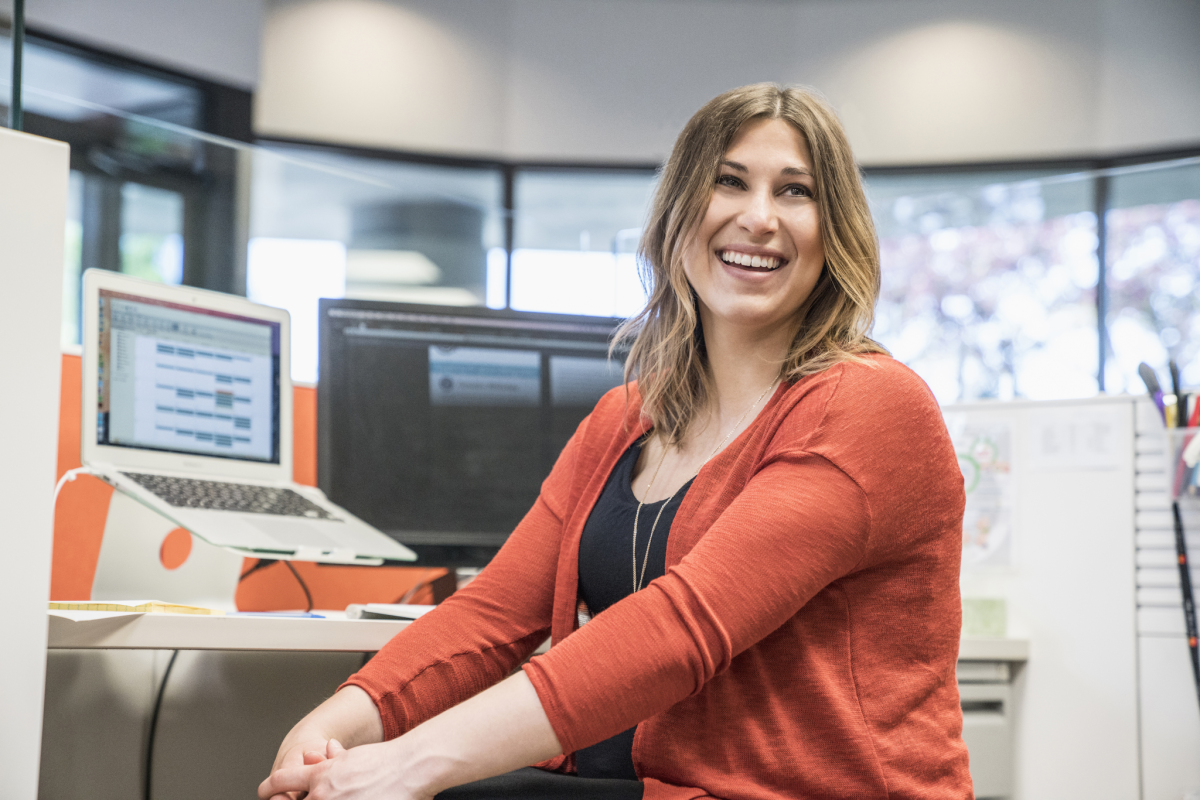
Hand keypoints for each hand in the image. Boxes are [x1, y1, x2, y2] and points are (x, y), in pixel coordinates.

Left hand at [258, 738, 434, 799]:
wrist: (411, 769)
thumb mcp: (351, 757)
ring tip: (343, 796)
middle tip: (300, 798)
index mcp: (320, 777)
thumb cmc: (386, 762)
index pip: (281, 782)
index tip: (266, 792)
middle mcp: (323, 796)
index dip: (268, 788)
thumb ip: (328, 761)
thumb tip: (312, 759)